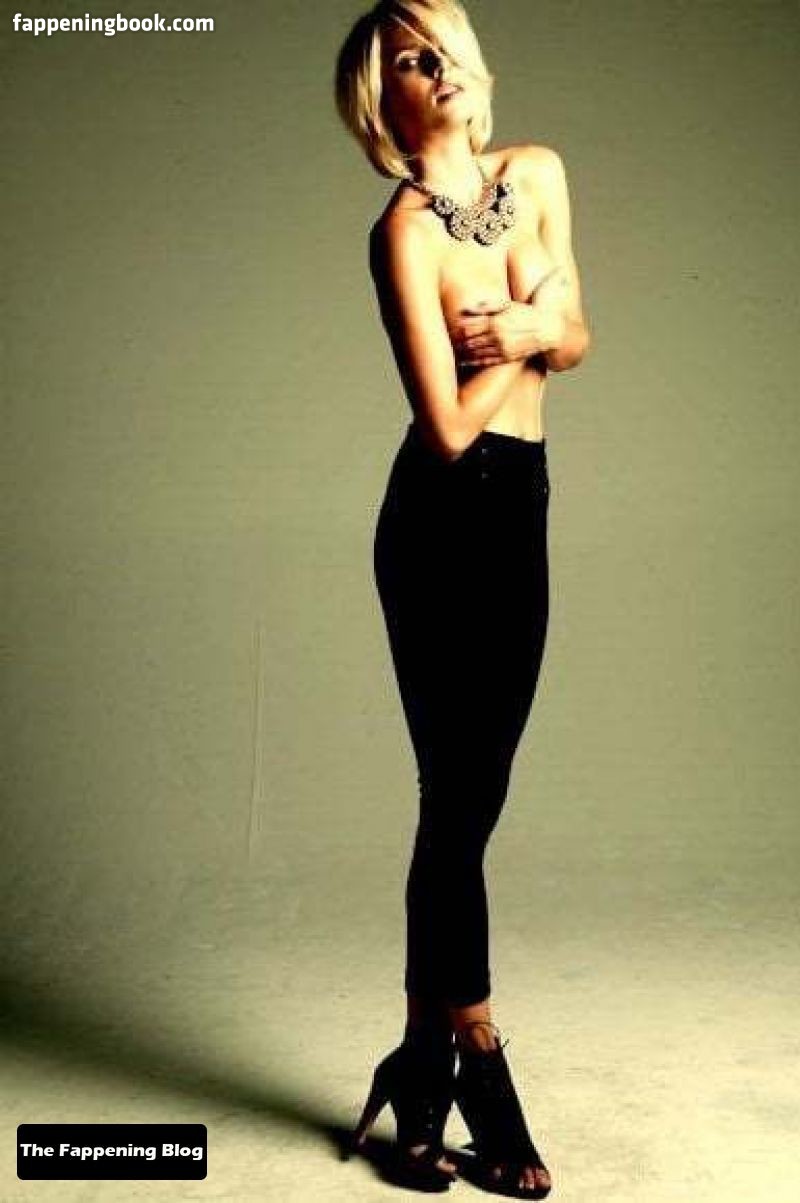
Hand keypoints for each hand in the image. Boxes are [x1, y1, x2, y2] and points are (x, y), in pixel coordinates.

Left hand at [449, 300, 565, 366]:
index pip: (470, 326)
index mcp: (496, 320)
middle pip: (470, 340)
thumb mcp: (507, 305)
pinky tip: (464, 362)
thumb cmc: (524, 314)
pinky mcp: (506, 357)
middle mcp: (497, 335)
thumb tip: (467, 308)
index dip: (457, 329)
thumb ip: (487, 306)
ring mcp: (502, 348)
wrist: (546, 329)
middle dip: (458, 342)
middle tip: (447, 343)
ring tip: (453, 352)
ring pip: (476, 351)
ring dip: (463, 353)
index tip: (449, 330)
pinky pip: (486, 361)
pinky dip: (473, 361)